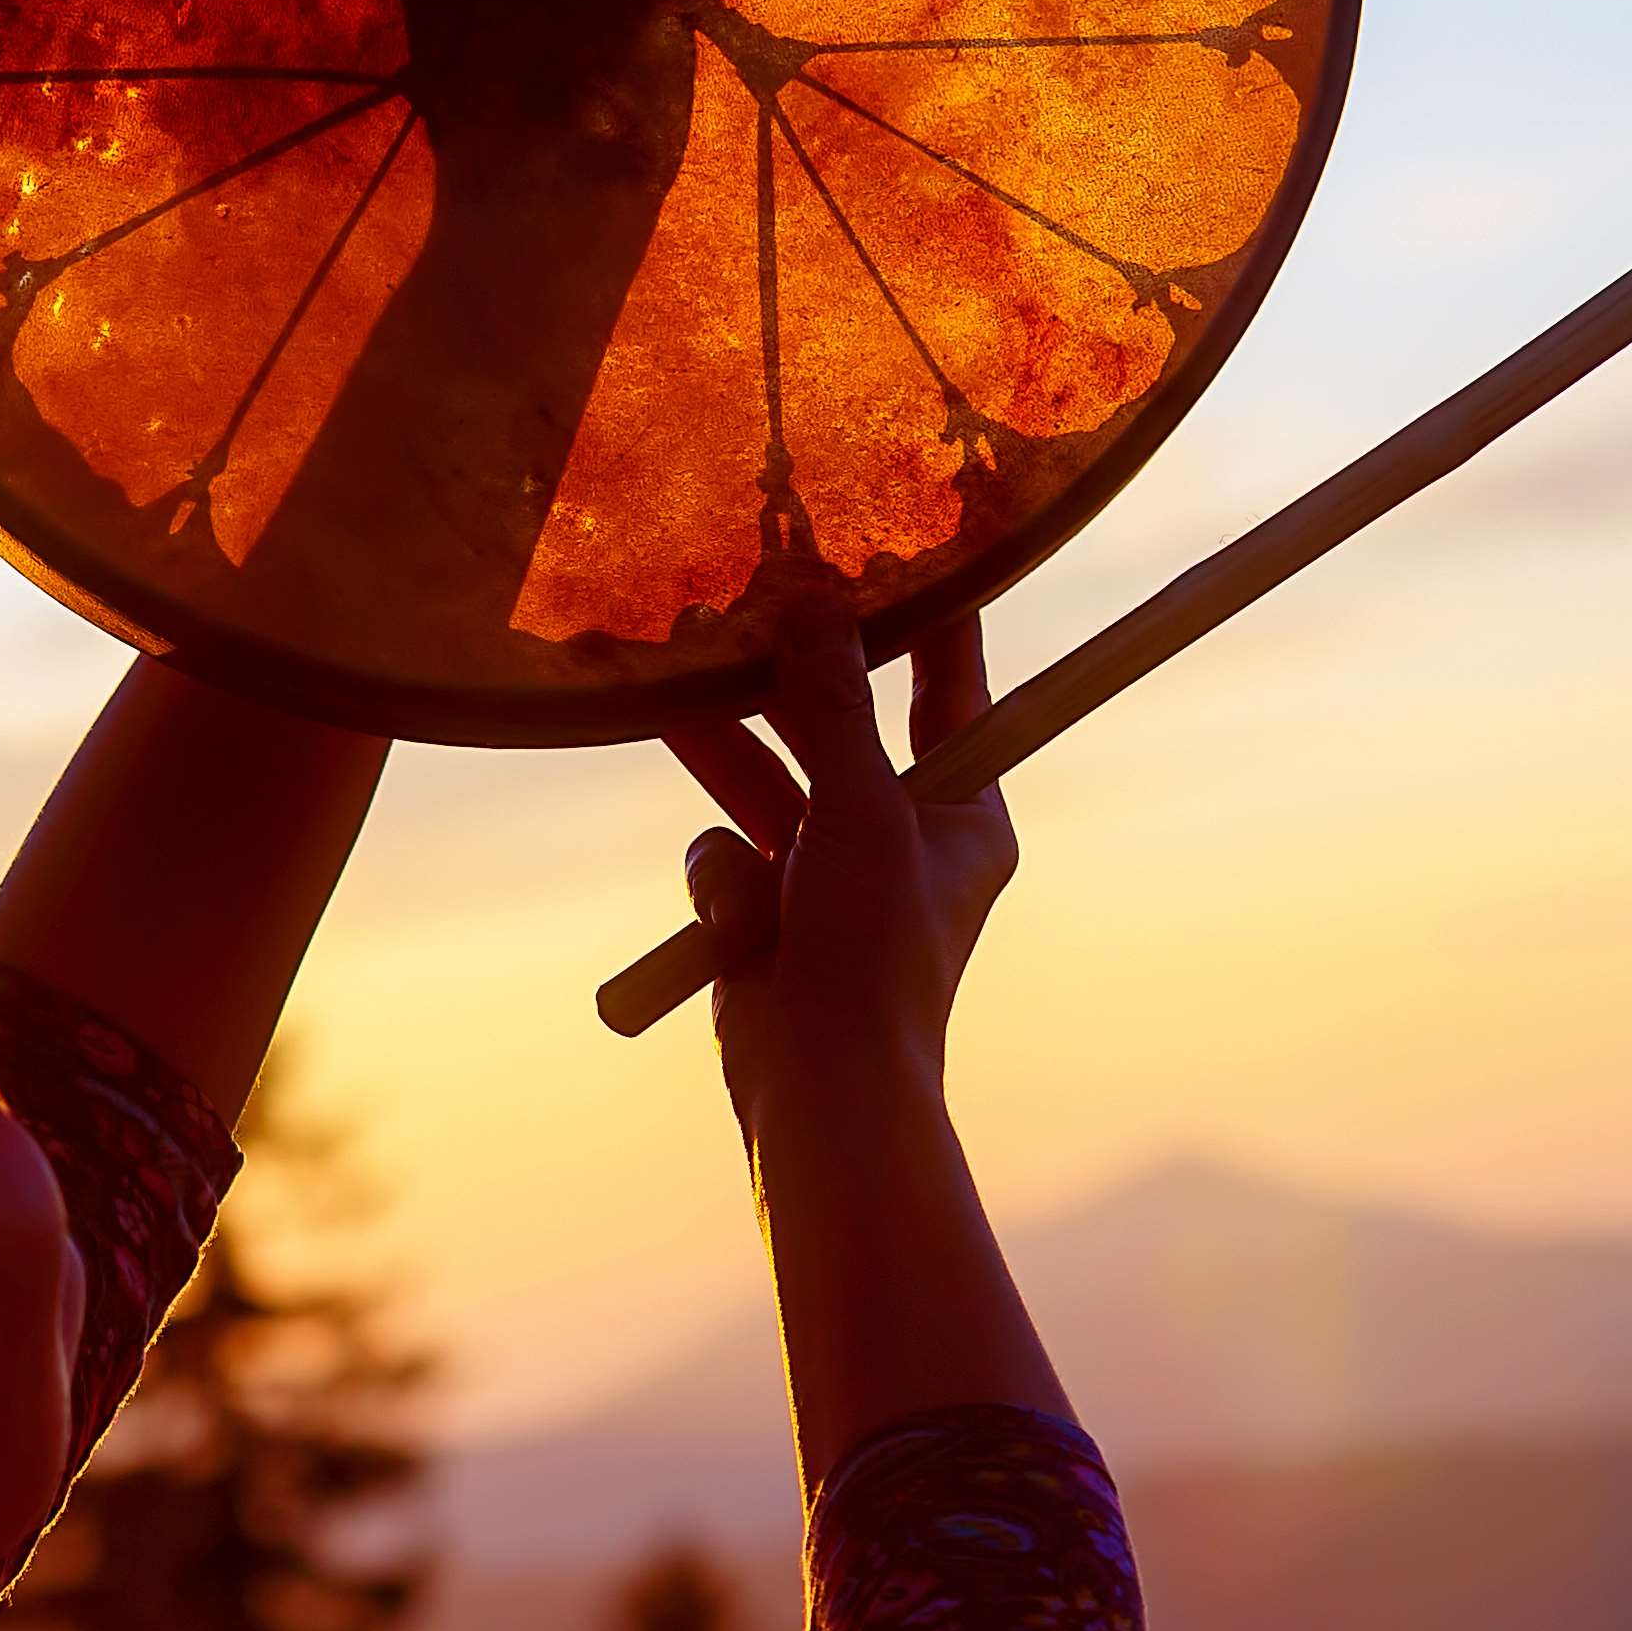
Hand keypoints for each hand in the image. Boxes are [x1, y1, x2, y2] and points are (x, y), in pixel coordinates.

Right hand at [667, 602, 1015, 1126]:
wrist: (821, 1087)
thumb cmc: (875, 953)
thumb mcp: (863, 811)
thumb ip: (837, 707)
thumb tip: (818, 608)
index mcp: (963, 812)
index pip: (951, 692)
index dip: (931, 621)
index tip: (912, 543)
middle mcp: (899, 835)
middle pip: (838, 728)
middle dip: (788, 683)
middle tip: (751, 597)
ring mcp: (827, 874)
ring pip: (764, 781)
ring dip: (725, 758)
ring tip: (668, 692)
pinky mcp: (764, 911)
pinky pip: (724, 857)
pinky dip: (722, 886)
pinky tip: (735, 928)